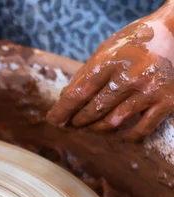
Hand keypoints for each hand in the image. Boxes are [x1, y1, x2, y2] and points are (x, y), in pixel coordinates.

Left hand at [47, 3, 173, 140]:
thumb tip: (64, 101)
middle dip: (77, 121)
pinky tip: (117, 134)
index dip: (62, 111)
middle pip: (93, 111)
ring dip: (96, 129)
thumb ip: (86, 74)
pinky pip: (140, 130)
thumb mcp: (106, 50)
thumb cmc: (134, 43)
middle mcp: (130, 76)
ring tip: (89, 127)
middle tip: (70, 124)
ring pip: (113, 123)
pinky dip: (125, 137)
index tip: (52, 120)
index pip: (78, 93)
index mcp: (110, 60)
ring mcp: (150, 90)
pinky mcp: (168, 102)